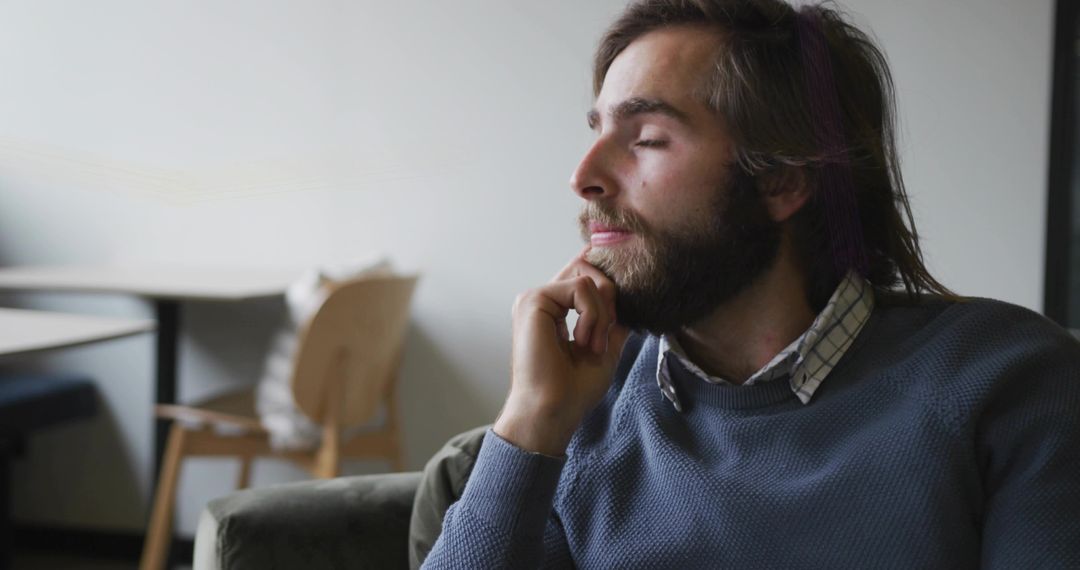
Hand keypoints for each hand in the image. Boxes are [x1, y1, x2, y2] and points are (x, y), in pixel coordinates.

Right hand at [494, 247, 629, 455]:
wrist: (553, 410)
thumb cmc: (573, 389)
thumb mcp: (605, 348)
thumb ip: (612, 321)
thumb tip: (628, 298)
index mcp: (553, 311)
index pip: (581, 276)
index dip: (603, 279)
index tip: (615, 303)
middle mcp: (542, 301)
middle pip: (585, 267)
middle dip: (608, 299)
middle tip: (605, 335)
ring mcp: (535, 299)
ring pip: (587, 278)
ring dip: (602, 315)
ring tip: (592, 346)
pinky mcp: (534, 300)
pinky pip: (581, 287)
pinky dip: (592, 315)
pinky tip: (582, 341)